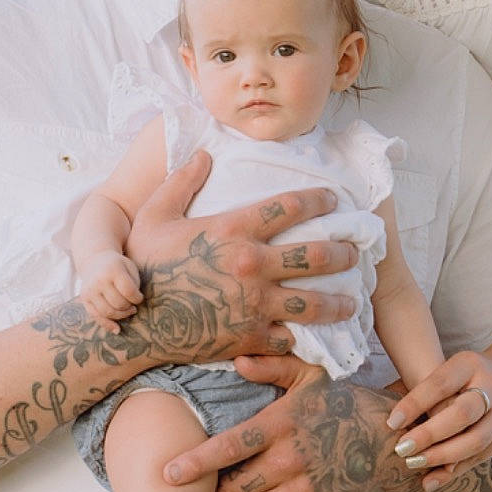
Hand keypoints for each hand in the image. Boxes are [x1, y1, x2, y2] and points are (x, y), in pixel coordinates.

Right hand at [78, 252, 141, 329]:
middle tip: (133, 305)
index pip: (129, 292)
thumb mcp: (130, 268)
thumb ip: (134, 284)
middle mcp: (99, 280)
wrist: (95, 260)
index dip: (138, 299)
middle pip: (119, 304)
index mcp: (113, 270)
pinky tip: (117, 329)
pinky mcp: (84, 299)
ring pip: (108, 312)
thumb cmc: (118, 266)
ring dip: (121, 316)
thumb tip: (134, 305)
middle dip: (129, 307)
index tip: (139, 298)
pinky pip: (96, 316)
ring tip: (128, 311)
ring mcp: (90, 290)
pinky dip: (107, 325)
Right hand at [127, 152, 360, 361]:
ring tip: (352, 301)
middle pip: (316, 256)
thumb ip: (181, 182)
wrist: (137, 323)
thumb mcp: (155, 216)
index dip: (319, 199)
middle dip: (343, 252)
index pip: (290, 207)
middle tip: (354, 252)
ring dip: (339, 301)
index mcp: (234, 230)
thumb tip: (203, 153)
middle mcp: (252, 265)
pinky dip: (304, 338)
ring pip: (314, 303)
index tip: (335, 198)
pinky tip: (315, 336)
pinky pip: (289, 338)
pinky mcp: (251, 337)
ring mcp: (255, 304)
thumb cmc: (145, 266)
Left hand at [163, 356, 393, 491]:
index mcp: (281, 426)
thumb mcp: (309, 376)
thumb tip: (237, 361)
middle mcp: (291, 462)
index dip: (194, 463)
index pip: (227, 448)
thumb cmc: (338, 404)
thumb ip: (271, 367)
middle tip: (207, 490)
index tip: (167, 474)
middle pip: (231, 491)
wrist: (385, 441)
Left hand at [384, 349, 491, 487]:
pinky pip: (479, 457)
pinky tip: (429, 481)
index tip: (392, 423)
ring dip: (441, 456)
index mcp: (470, 364)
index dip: (415, 404)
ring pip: (475, 441)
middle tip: (401, 449)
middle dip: (429, 434)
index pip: (441, 384)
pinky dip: (452, 472)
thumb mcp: (451, 369)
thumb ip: (428, 391)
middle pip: (462, 414)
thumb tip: (395, 423)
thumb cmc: (466, 375)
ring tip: (412, 463)